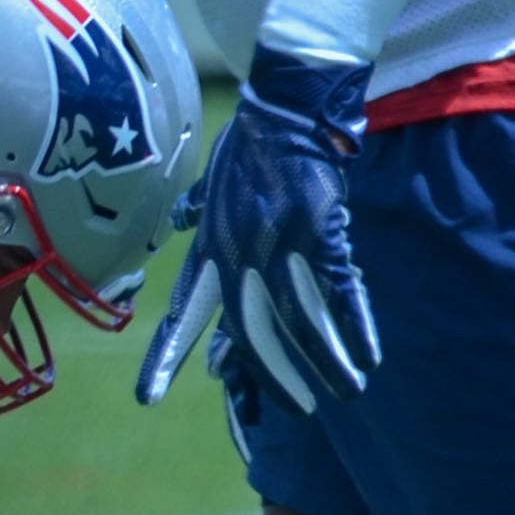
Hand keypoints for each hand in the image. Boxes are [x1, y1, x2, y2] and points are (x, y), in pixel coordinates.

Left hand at [138, 47, 379, 411]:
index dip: (164, 356)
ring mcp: (279, 241)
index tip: (145, 398)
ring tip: (346, 392)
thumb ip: (196, 210)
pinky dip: (355, 324)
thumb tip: (180, 222)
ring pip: (300, 317)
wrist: (287, 104)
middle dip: (271, 375)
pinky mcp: (321, 229)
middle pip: (249, 329)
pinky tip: (368, 354)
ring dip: (325, 360)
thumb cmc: (250, 144)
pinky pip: (339, 289)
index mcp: (208, 248)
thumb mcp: (210, 179)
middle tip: (295, 410)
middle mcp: (237, 251)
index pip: (182, 312)